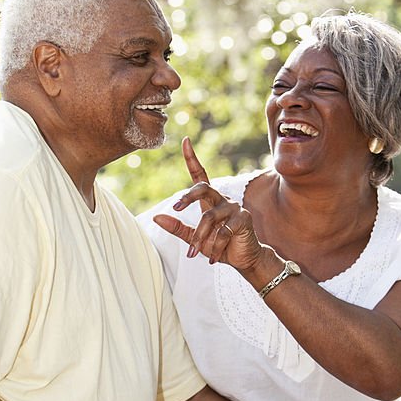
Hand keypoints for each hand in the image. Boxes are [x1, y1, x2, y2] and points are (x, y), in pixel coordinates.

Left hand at [153, 136, 263, 269]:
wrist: (243, 259)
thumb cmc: (219, 246)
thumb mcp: (195, 239)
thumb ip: (177, 228)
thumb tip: (156, 217)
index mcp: (209, 200)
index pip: (200, 175)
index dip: (192, 158)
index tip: (185, 141)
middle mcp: (222, 199)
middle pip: (202, 187)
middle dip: (187, 196)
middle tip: (176, 207)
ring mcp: (234, 207)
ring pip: (209, 217)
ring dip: (199, 237)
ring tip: (194, 253)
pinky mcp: (243, 219)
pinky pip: (223, 232)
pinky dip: (215, 247)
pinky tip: (212, 258)